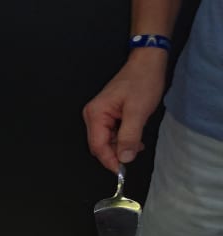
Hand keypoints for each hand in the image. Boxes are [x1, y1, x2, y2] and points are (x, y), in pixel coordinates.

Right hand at [82, 50, 168, 172]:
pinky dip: (122, 138)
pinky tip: (134, 137)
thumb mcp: (138, 111)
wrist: (147, 61)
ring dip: (121, 145)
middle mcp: (92, 116)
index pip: (98, 146)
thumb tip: (124, 159)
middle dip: (116, 153)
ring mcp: (98, 115)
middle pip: (100, 145)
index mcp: (95, 115)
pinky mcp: (106, 114)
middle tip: (134, 153)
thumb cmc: (142, 81)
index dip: (109, 160)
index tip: (122, 171)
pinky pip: (111, 133)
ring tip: (138, 143)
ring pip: (106, 141)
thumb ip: (129, 137)